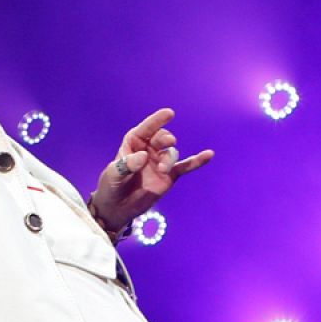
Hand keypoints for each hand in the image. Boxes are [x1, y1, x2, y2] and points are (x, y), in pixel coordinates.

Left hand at [90, 108, 213, 233]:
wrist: (118, 208)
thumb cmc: (111, 187)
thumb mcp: (113, 175)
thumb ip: (126, 165)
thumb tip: (143, 157)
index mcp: (133, 144)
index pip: (146, 129)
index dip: (157, 120)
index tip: (169, 113)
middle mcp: (149, 149)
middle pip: (161, 138)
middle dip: (165, 139)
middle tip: (167, 143)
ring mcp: (160, 162)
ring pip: (172, 153)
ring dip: (170, 159)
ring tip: (163, 170)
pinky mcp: (169, 176)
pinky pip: (185, 166)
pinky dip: (196, 161)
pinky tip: (209, 155)